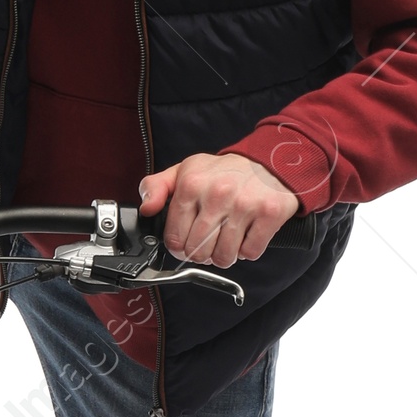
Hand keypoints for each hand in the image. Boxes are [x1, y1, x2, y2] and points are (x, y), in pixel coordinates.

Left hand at [138, 152, 301, 267]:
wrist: (268, 159)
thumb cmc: (224, 172)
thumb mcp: (185, 171)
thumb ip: (156, 187)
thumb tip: (146, 209)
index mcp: (192, 184)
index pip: (174, 239)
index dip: (179, 247)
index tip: (187, 242)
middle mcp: (217, 194)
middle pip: (198, 252)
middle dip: (202, 254)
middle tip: (209, 242)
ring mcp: (245, 204)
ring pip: (224, 257)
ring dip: (224, 256)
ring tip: (227, 240)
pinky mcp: (269, 213)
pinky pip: (250, 253)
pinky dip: (247, 251)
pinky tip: (245, 235)